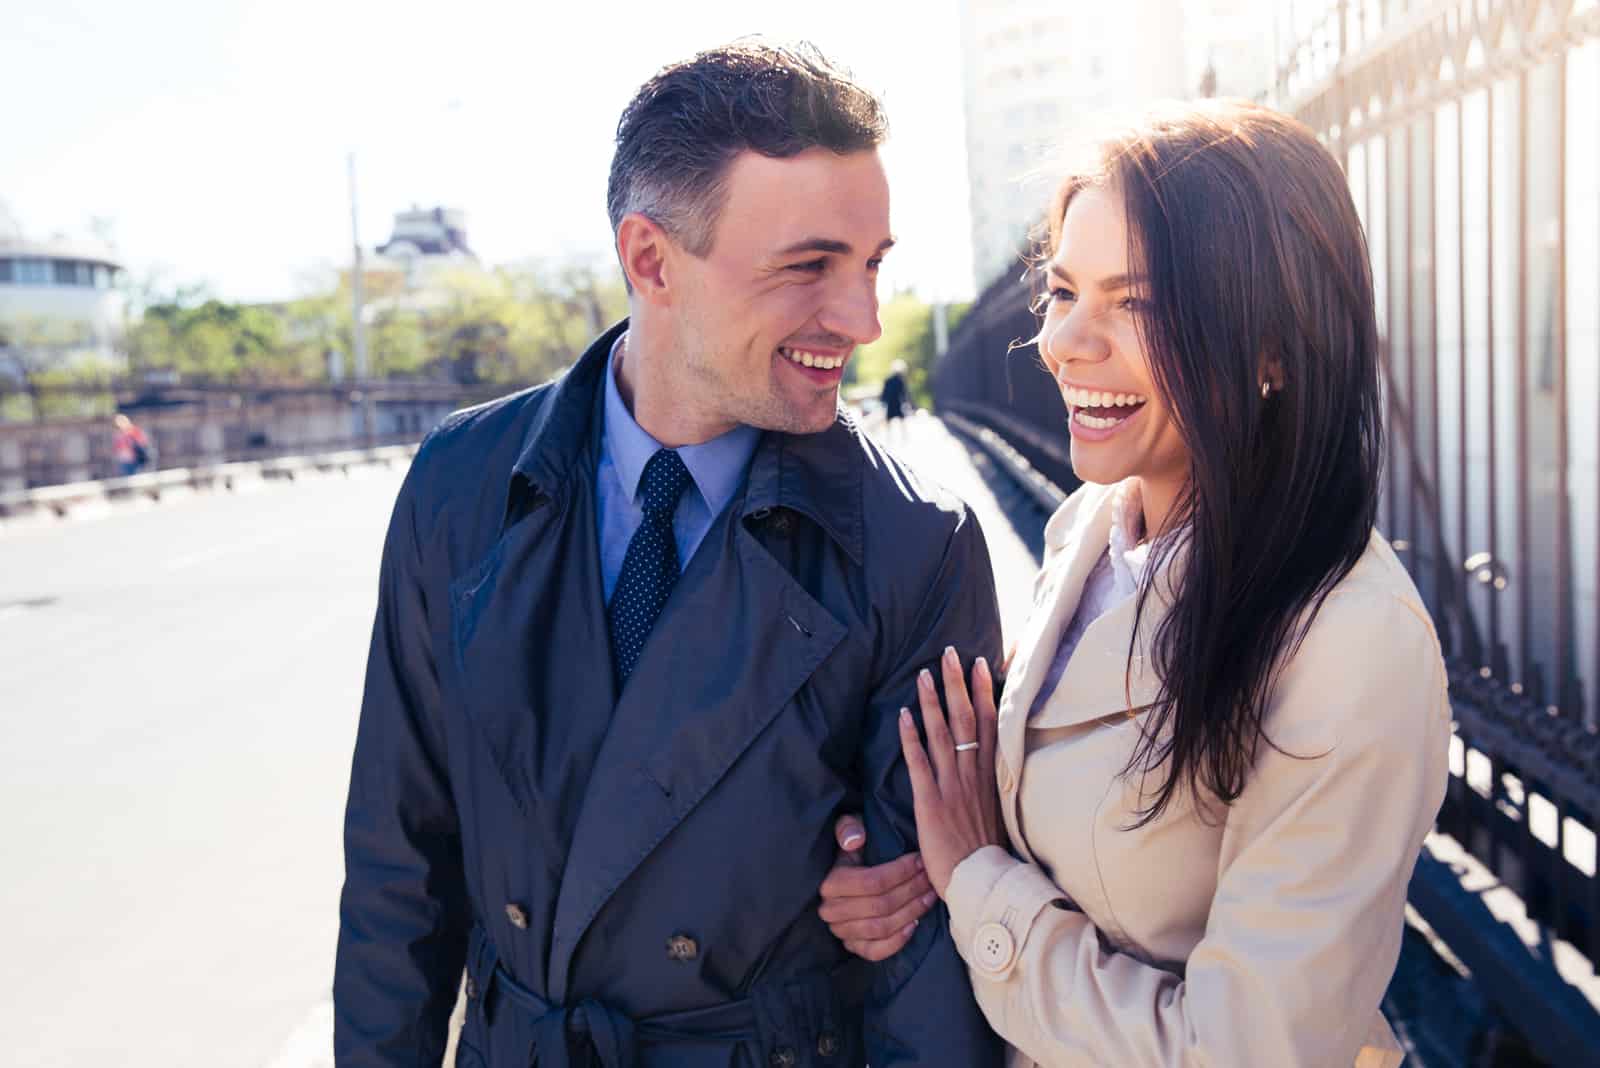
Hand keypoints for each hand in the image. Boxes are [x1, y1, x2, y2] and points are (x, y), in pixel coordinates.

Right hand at [818, 815, 936, 960]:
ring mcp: (841, 932)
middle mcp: (831, 910)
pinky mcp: (852, 947)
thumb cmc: (853, 849)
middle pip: (880, 906)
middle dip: (911, 891)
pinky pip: (875, 952)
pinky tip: (915, 925)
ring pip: (882, 928)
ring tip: (929, 896)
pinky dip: (897, 941)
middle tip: (931, 878)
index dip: (900, 872)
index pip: (871, 882)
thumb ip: (848, 827)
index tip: (921, 861)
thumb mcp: (848, 829)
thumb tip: (855, 841)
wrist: (845, 876)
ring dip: (911, 912)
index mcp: (830, 882)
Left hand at [899, 647, 1001, 897]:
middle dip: (957, 684)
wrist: (984, 883)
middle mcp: (972, 774)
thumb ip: (991, 784)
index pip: (988, 723)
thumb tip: (989, 764)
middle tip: (950, 652)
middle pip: (965, 719)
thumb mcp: (999, 811)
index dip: (983, 692)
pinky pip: (919, 763)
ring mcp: (951, 786)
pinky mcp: (930, 802)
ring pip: (941, 734)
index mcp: (990, 775)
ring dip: (932, 702)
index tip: (980, 663)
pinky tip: (903, 715)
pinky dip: (911, 738)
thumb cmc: (990, 852)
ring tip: (923, 674)